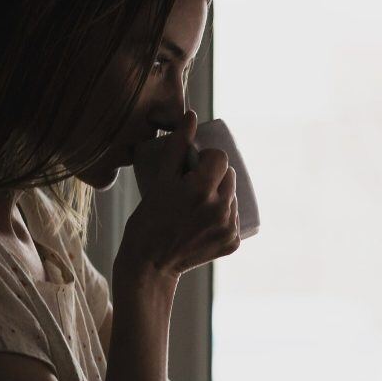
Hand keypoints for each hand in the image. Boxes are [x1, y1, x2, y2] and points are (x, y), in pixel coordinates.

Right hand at [118, 110, 239, 278]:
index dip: (208, 158)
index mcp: (201, 190)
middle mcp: (220, 209)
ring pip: (233, 197)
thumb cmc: (148, 220)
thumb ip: (176, 147)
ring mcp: (229, 228)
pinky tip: (205, 222)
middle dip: (215, 176)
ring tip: (198, 205)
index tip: (194, 167)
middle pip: (230, 176)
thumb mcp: (159, 181)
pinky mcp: (233, 243)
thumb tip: (192, 116)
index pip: (221, 158)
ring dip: (220, 195)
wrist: (150, 264)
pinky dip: (223, 216)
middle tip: (193, 187)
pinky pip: (234, 218)